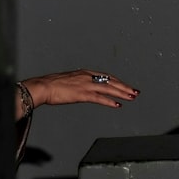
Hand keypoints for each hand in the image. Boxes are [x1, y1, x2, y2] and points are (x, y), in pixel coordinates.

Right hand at [20, 69, 138, 111]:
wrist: (43, 86)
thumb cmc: (52, 85)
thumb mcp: (69, 80)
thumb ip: (79, 83)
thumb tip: (82, 88)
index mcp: (85, 73)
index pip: (107, 77)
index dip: (118, 81)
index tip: (126, 86)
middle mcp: (88, 77)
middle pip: (111, 81)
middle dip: (124, 87)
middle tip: (135, 92)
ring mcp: (86, 85)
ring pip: (109, 89)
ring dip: (122, 93)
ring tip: (131, 97)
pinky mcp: (82, 94)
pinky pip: (100, 98)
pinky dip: (110, 101)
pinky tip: (117, 105)